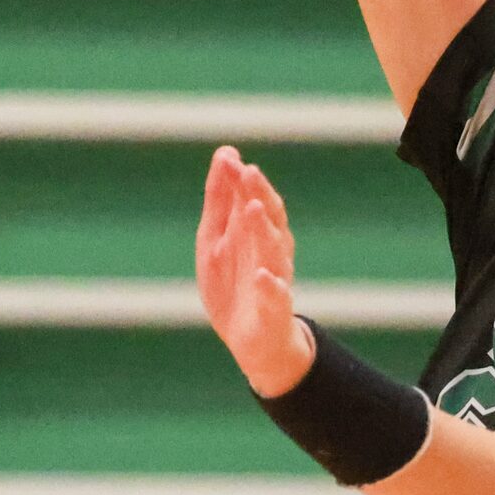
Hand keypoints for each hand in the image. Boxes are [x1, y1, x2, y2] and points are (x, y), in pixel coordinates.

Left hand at [196, 145, 315, 398]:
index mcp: (256, 231)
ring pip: (274, 251)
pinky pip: (277, 298)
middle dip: (258, 194)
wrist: (253, 342)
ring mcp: (275, 279)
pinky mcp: (274, 311)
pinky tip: (262, 276)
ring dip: (263, 229)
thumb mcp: (216, 237)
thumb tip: (225, 152)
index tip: (228, 158)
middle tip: (247, 172)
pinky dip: (270, 286)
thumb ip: (220, 198)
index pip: (253, 197)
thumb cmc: (234, 282)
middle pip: (269, 217)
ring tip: (253, 209)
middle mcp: (271, 250)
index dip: (241, 178)